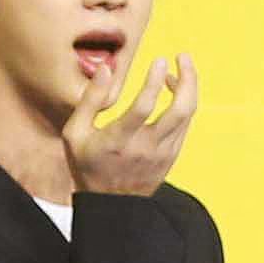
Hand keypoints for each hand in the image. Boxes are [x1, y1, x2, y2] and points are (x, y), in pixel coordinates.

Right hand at [67, 53, 198, 195]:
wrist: (110, 205)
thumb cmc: (88, 164)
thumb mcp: (76, 133)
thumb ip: (90, 99)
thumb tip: (105, 68)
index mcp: (119, 141)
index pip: (144, 107)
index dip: (154, 81)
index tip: (160, 60)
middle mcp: (146, 148)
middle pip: (180, 110)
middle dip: (188, 79)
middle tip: (183, 57)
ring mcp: (163, 154)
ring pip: (187, 116)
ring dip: (187, 89)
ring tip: (178, 71)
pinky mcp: (172, 157)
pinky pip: (185, 125)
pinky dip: (184, 105)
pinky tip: (175, 93)